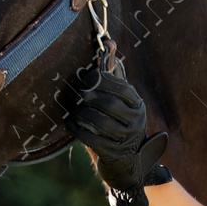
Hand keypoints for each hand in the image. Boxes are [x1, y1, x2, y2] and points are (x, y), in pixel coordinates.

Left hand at [67, 66, 170, 205]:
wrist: (129, 164)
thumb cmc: (118, 123)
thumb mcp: (119, 99)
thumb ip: (112, 72)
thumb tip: (108, 41)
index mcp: (137, 103)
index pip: (119, 86)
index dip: (99, 80)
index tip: (84, 79)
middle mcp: (136, 121)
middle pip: (108, 104)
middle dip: (88, 97)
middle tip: (76, 94)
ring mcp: (127, 139)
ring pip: (99, 122)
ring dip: (81, 114)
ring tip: (73, 109)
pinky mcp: (114, 154)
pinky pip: (92, 138)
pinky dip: (77, 129)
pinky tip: (69, 122)